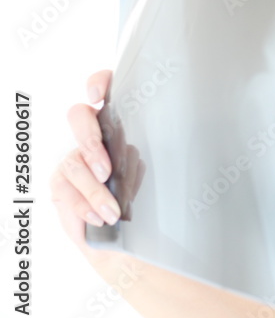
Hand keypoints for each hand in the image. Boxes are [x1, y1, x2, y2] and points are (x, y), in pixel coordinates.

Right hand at [49, 70, 144, 266]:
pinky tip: (99, 217)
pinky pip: (66, 190)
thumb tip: (170, 141)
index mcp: (121, 123)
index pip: (106, 88)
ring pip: (73, 161)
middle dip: (90, 140)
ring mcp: (74, 158)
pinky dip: (85, 205)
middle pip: (78, 116)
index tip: (98, 95)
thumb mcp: (157, 169)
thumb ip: (153, 152)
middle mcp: (94, 135)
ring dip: (94, 190)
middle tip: (106, 170)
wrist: (126, 234)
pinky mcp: (61, 183)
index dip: (99, 82)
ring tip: (112, 210)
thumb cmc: (147, 196)